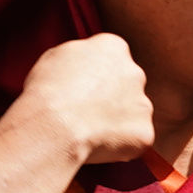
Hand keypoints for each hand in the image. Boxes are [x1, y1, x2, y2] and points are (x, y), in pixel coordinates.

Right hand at [16, 26, 158, 177]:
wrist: (54, 125)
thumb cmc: (47, 91)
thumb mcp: (55, 57)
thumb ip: (79, 57)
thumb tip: (83, 65)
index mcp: (113, 47)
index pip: (111, 59)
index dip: (95, 77)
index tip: (83, 89)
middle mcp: (135, 72)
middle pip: (127, 85)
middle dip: (112, 98)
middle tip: (86, 112)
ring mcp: (143, 104)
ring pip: (133, 113)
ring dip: (117, 122)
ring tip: (88, 131)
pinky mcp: (145, 133)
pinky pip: (135, 140)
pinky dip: (121, 145)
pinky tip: (97, 145)